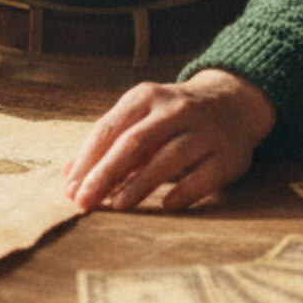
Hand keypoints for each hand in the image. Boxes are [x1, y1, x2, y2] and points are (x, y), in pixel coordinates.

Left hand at [63, 68, 275, 212]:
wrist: (233, 103)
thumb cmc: (172, 117)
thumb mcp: (140, 117)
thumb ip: (107, 143)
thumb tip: (69, 176)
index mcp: (146, 97)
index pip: (109, 129)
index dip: (87, 160)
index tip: (70, 188)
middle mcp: (175, 109)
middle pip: (133, 142)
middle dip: (105, 174)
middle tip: (83, 202)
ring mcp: (204, 131)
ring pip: (168, 158)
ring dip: (139, 184)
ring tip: (116, 206)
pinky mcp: (229, 154)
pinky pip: (205, 176)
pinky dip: (184, 191)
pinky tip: (165, 205)